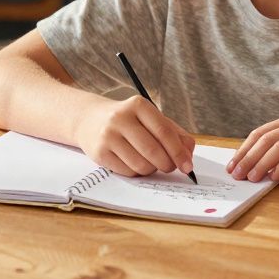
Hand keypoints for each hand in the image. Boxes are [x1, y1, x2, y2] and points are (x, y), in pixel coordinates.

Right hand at [75, 95, 195, 177]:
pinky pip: (128, 171)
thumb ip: (174, 133)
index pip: (164, 132)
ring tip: (150, 162)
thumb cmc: (129, 120)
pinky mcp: (99, 152)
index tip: (187, 166)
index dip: (178, 152)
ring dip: (152, 169)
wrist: (90, 119)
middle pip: (153, 151)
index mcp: (139, 105)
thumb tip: (188, 154)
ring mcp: (108, 136)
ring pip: (141, 164)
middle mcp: (121, 118)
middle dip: (167, 164)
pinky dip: (137, 172)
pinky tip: (135, 163)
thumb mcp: (151, 118)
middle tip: (170, 167)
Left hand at [228, 116, 278, 180]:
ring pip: (275, 145)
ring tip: (252, 178)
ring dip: (260, 163)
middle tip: (238, 176)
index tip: (232, 166)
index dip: (243, 150)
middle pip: (263, 139)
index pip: (259, 133)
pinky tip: (272, 177)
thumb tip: (262, 172)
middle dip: (247, 158)